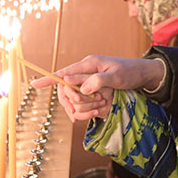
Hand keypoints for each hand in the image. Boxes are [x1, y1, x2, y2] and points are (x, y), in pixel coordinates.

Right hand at [34, 55, 164, 121]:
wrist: (144, 75)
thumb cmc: (131, 72)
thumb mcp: (117, 76)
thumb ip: (98, 81)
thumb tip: (81, 88)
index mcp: (88, 64)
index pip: (64, 72)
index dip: (48, 79)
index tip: (34, 85)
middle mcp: (86, 72)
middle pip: (66, 89)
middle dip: (74, 101)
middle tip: (94, 105)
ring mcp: (89, 82)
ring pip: (74, 98)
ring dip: (83, 107)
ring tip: (100, 108)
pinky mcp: (94, 90)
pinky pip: (82, 102)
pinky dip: (86, 109)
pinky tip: (96, 113)